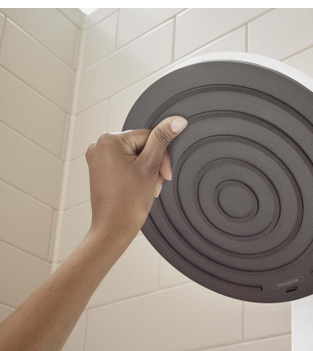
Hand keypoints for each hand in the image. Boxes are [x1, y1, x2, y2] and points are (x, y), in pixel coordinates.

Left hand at [85, 116, 187, 241]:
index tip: (163, 174)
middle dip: (153, 165)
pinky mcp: (100, 171)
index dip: (161, 156)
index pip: (148, 136)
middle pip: (141, 146)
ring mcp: (97, 159)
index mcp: (109, 140)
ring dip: (147, 171)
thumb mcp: (150, 166)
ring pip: (135, 157)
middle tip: (155, 183)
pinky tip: (139, 188)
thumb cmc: (128, 203)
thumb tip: (176, 120)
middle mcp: (99, 146)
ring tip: (147, 188)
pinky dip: (136, 175)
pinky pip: (125, 165)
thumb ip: (163, 139)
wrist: (114, 229)